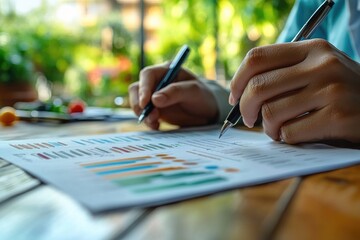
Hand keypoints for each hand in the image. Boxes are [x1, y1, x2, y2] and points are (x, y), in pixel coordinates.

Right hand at [128, 63, 218, 129]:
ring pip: (138, 102)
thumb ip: (175, 92)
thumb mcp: (193, 92)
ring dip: (143, 114)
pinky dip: (148, 121)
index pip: (147, 74)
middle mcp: (157, 81)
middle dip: (140, 103)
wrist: (207, 111)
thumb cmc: (203, 96)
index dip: (143, 88)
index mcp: (166, 70)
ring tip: (155, 123)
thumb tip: (154, 99)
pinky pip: (144, 114)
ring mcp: (154, 95)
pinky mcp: (154, 108)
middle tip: (152, 116)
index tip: (145, 103)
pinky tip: (157, 126)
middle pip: (137, 88)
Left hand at [229, 39, 359, 143]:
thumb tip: (239, 92)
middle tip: (249, 119)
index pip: (257, 57)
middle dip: (245, 109)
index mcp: (311, 49)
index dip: (237, 80)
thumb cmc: (341, 92)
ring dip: (268, 128)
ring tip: (278, 129)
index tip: (235, 97)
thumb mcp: (317, 70)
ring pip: (272, 112)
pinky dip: (286, 139)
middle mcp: (322, 65)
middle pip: (258, 87)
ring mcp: (332, 90)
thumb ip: (284, 73)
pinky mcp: (339, 116)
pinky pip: (290, 132)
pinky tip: (296, 136)